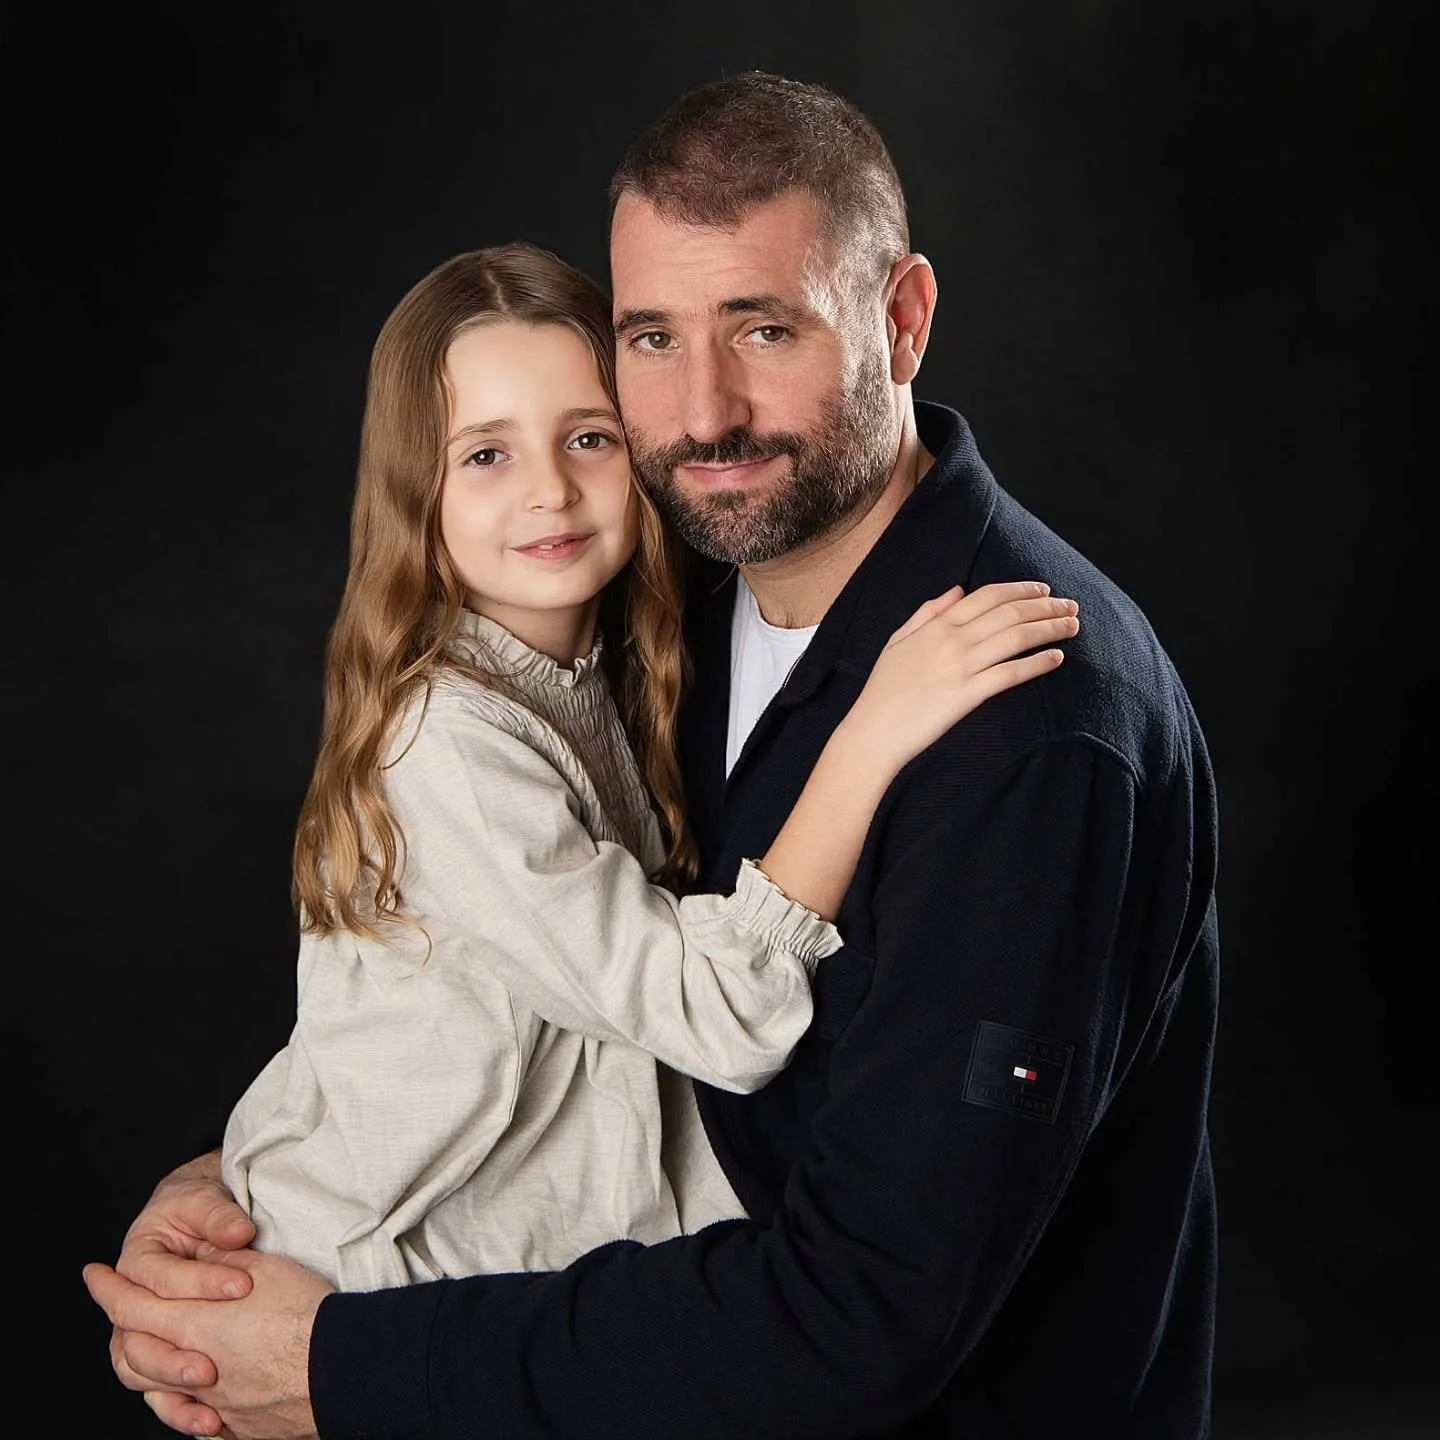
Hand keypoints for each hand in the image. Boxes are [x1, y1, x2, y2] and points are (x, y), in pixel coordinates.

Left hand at [83, 1248, 332, 1439]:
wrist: (344, 1367)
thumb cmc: (307, 1313)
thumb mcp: (263, 1268)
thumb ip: (222, 1259)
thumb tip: (199, 1249)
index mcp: (196, 1325)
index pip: (132, 1306)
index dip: (108, 1289)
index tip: (94, 1275)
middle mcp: (195, 1369)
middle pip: (135, 1355)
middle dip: (122, 1330)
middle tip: (116, 1311)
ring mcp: (215, 1403)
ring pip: (161, 1392)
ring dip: (152, 1372)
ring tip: (153, 1354)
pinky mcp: (239, 1426)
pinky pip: (198, 1419)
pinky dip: (187, 1405)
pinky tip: (198, 1395)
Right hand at [100, 1150, 257, 1433]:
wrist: (196, 1221)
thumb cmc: (198, 1210)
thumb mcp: (206, 1202)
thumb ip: (220, 1217)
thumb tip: (239, 1231)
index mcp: (138, 1259)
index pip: (161, 1277)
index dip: (201, 1282)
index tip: (243, 1286)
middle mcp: (133, 1302)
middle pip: (138, 1336)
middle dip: (176, 1352)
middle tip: (215, 1362)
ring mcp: (144, 1333)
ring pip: (140, 1370)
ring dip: (171, 1385)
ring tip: (209, 1394)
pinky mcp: (164, 1355)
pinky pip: (159, 1392)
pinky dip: (179, 1409)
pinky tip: (211, 1421)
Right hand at [843, 581, 1077, 770]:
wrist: (872, 731)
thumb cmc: (883, 690)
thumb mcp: (898, 640)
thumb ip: (928, 613)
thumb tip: (957, 591)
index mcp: (936, 625)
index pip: (988, 596)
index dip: (1021, 589)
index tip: (1044, 590)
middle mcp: (952, 640)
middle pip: (1010, 612)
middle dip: (1046, 606)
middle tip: (1071, 606)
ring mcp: (961, 667)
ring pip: (1016, 637)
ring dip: (1050, 629)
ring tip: (1072, 627)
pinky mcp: (968, 695)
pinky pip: (1010, 673)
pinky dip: (1037, 663)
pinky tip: (1056, 658)